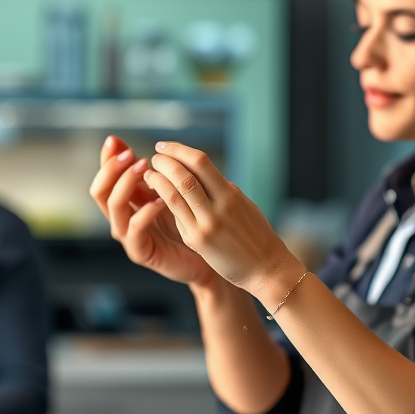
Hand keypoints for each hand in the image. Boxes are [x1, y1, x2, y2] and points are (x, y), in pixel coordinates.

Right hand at [89, 135, 217, 287]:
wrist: (204, 257)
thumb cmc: (189, 221)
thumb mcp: (172, 190)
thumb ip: (160, 171)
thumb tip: (155, 145)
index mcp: (126, 201)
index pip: (105, 177)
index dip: (106, 159)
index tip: (114, 140)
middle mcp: (121, 217)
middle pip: (100, 191)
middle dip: (112, 170)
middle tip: (130, 155)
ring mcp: (128, 236)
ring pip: (114, 208)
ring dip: (126, 185)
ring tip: (144, 170)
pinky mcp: (140, 252)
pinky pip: (134, 230)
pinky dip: (144, 213)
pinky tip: (160, 200)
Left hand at [143, 141, 304, 305]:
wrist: (265, 267)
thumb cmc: (255, 234)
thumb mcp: (242, 204)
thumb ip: (221, 190)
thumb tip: (199, 175)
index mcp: (231, 194)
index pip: (201, 162)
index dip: (178, 150)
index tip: (164, 146)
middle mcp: (220, 206)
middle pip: (186, 175)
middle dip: (165, 162)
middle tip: (155, 157)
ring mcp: (207, 225)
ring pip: (177, 194)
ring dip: (158, 180)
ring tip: (149, 174)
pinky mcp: (197, 241)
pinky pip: (177, 216)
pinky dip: (163, 202)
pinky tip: (155, 197)